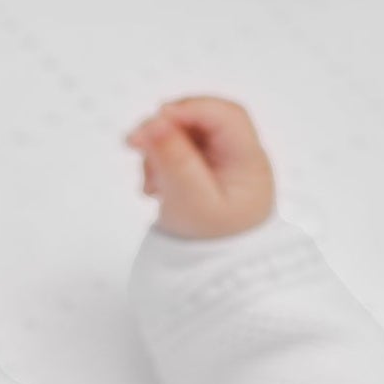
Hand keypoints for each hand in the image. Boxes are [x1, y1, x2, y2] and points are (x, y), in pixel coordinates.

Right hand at [124, 96, 275, 239]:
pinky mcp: (207, 172)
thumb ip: (174, 160)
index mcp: (249, 161)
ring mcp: (224, 163)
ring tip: (148, 183)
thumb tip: (156, 121)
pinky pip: (181, 151)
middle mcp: (241, 156)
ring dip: (160, 148)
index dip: (189, 109)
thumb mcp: (190, 202)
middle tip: (134, 143)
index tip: (155, 120)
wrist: (213, 274)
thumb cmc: (210, 243)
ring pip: (188, 134)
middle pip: (202, 121)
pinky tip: (154, 188)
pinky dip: (162, 161)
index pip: (224, 115)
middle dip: (166, 128)